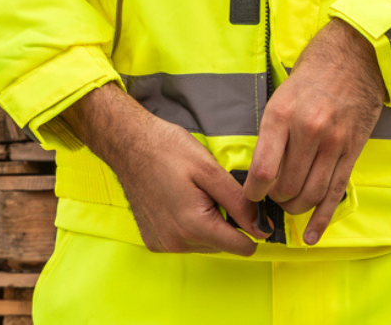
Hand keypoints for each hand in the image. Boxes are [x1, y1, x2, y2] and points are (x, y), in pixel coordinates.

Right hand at [58, 82, 259, 254]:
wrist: (129, 145)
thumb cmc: (168, 150)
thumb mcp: (210, 169)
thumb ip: (239, 202)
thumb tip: (262, 228)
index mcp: (193, 225)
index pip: (241, 247)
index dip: (251, 226)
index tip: (246, 206)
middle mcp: (176, 242)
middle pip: (223, 244)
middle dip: (225, 221)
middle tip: (212, 190)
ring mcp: (162, 243)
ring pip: (205, 243)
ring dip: (208, 223)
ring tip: (195, 193)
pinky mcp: (153, 240)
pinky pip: (185, 241)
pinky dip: (190, 225)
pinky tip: (181, 201)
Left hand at [242, 19, 384, 244]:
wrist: (355, 56)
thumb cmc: (311, 76)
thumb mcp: (281, 97)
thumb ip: (271, 135)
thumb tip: (257, 175)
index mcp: (282, 116)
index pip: (263, 171)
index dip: (253, 193)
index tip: (251, 196)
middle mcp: (308, 131)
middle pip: (287, 188)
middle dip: (276, 200)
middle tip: (273, 197)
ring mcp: (333, 142)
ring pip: (310, 195)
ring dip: (297, 208)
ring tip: (290, 204)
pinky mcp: (352, 150)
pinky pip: (336, 192)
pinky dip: (322, 219)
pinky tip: (310, 235)